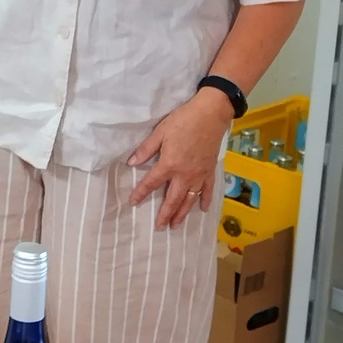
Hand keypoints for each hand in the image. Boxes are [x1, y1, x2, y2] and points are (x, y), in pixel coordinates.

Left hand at [128, 88, 232, 229]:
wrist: (210, 115)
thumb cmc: (182, 121)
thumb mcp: (160, 132)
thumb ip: (146, 149)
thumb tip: (131, 163)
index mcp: (169, 164)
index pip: (152, 182)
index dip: (141, 193)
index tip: (132, 202)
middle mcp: (184, 175)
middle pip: (173, 199)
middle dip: (165, 214)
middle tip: (160, 226)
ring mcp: (199, 175)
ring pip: (190, 199)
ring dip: (182, 213)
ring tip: (176, 225)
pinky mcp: (210, 171)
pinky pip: (208, 190)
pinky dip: (205, 201)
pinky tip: (202, 209)